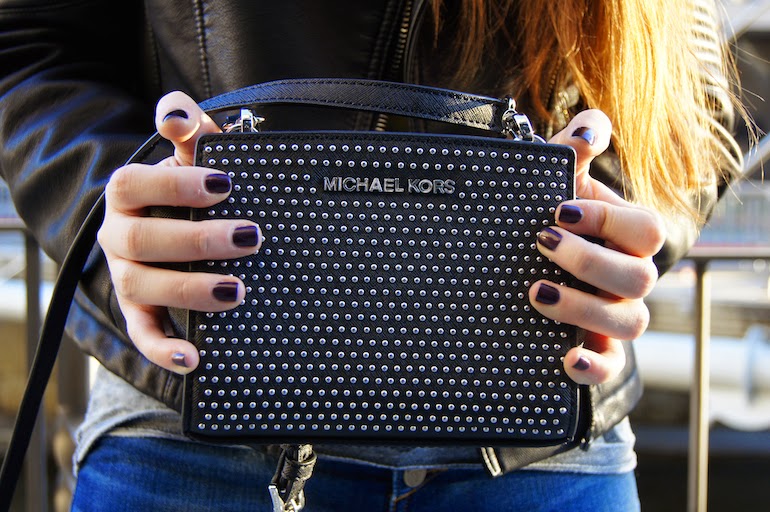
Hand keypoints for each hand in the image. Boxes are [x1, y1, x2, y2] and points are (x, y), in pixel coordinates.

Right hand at [97, 91, 261, 373]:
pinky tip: (194, 358)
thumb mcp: (194, 156)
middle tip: (252, 237)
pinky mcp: (139, 312)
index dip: (175, 183)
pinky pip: (143, 334)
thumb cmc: (192, 188)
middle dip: (197, 240)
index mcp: (129, 193)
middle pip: (141, 240)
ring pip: (141, 288)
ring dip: (189, 290)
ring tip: (238, 291)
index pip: (135, 184)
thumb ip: (189, 130)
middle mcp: (120, 235)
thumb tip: (176, 113)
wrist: (171, 223)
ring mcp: (127, 276)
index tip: (226, 184)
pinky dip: (164, 349)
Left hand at [530, 110, 664, 384]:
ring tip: (536, 293)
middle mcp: (630, 277)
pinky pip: (612, 366)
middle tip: (542, 244)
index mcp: (627, 237)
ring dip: (584, 307)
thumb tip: (590, 131)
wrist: (526, 267)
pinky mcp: (598, 349)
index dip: (607, 220)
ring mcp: (617, 315)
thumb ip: (572, 149)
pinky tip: (565, 357)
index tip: (559, 210)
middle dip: (590, 261)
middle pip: (640, 277)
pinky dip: (593, 366)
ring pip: (631, 322)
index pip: (644, 229)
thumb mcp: (556, 182)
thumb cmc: (549, 219)